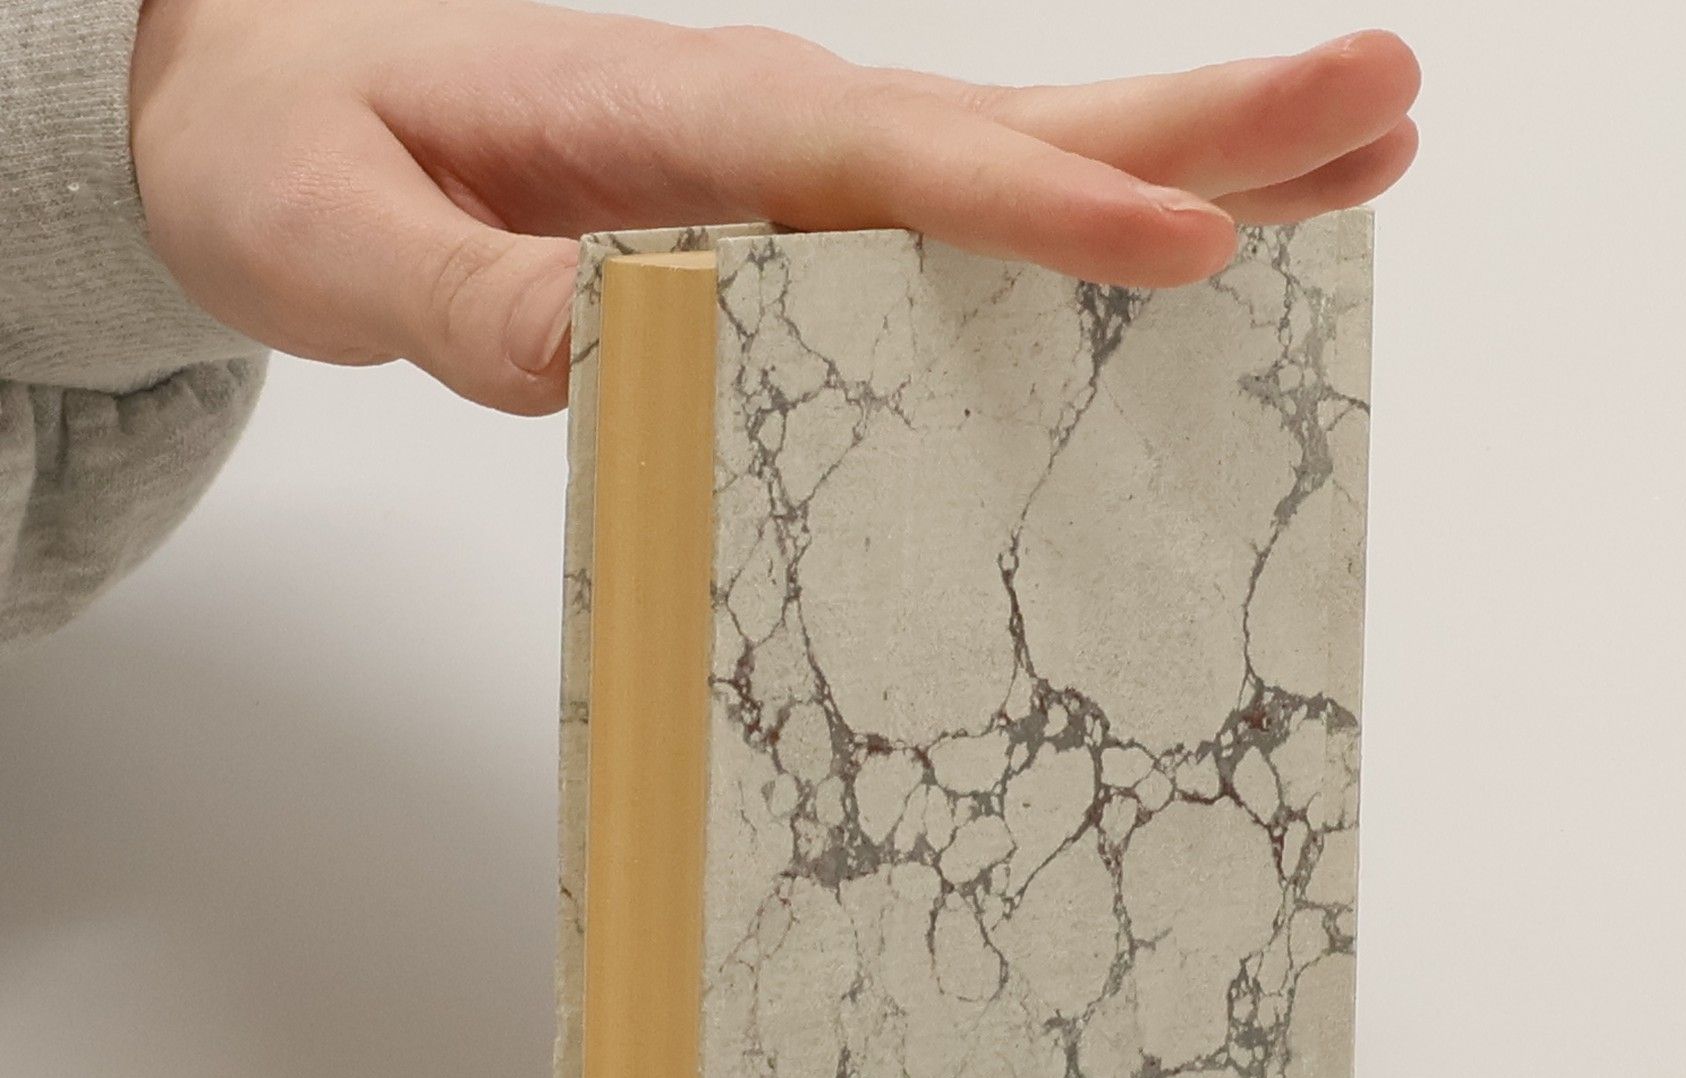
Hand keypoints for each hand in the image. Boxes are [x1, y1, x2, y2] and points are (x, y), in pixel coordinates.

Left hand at [129, 0, 1419, 415]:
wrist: (277, 99)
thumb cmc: (293, 146)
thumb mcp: (325, 226)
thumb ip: (451, 290)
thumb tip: (602, 353)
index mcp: (683, 126)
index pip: (892, 166)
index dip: (1042, 203)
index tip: (1187, 238)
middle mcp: (777, 132)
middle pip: (1020, 127)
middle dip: (1206, 123)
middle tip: (1390, 98)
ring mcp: (806, 170)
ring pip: (1032, 157)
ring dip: (1204, 151)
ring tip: (1375, 144)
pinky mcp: (807, 220)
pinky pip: (978, 225)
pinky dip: (1101, 222)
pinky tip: (1201, 244)